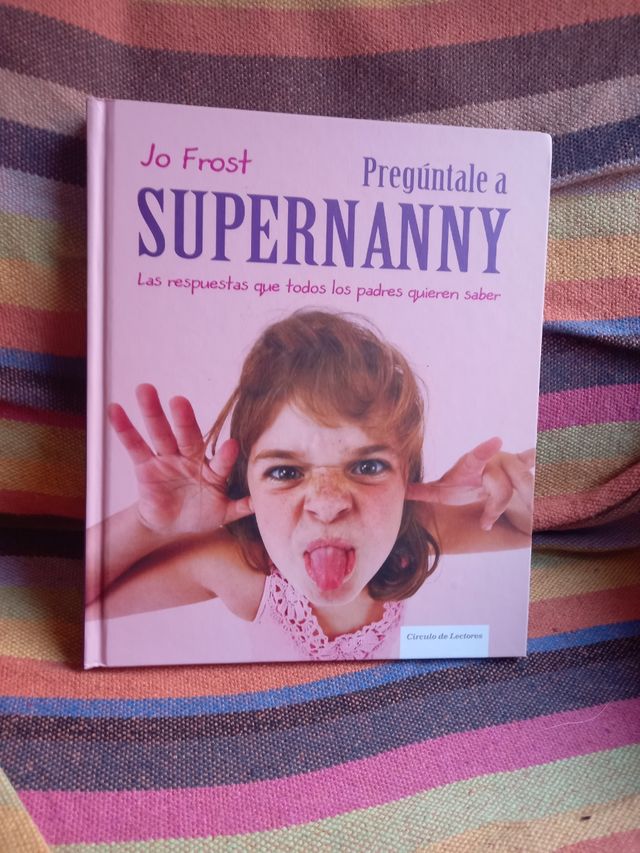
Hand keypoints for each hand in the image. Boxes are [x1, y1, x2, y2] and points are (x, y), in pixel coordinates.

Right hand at [108, 384, 252, 534]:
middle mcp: (190, 458)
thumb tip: (261, 502)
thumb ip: (239, 506)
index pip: (219, 460)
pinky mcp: (146, 466)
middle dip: (183, 420)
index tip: (231, 445)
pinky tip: (115, 410)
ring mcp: (167, 459)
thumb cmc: (200, 513)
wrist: (171, 524)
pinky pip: (135, 445)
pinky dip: (125, 428)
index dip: (224, 455)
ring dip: (152, 412)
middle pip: (187, 436)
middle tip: (179, 401)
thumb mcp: (222, 513)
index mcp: (212, 470)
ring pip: (160, 433)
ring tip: (145, 390)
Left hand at [406, 437, 534, 533]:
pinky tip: (548, 452)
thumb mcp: (441, 491)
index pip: (477, 457)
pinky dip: (539, 459)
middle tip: (484, 525)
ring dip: (507, 507)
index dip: (486, 449)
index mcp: (470, 464)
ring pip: (519, 486)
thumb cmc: (457, 486)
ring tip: (490, 520)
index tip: (497, 440)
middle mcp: (491, 459)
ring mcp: (506, 462)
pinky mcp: (519, 467)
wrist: (473, 476)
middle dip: (494, 509)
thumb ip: (422, 491)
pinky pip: (531, 462)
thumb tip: (402, 491)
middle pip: (501, 486)